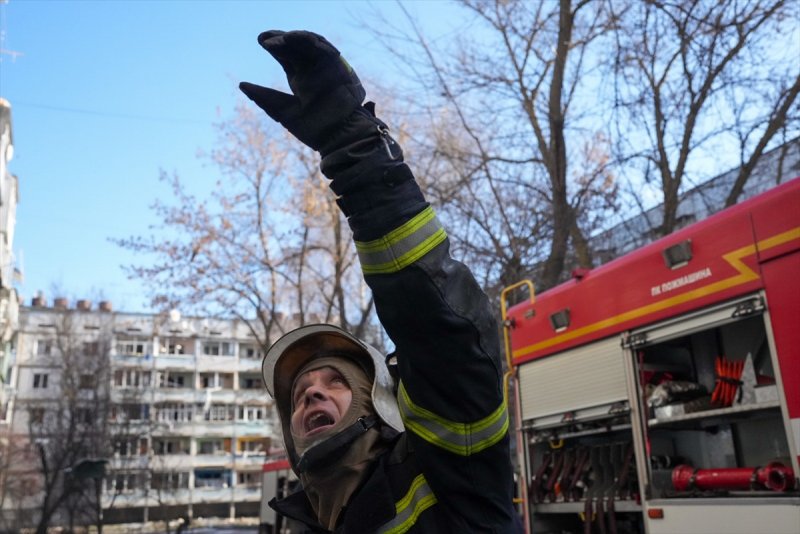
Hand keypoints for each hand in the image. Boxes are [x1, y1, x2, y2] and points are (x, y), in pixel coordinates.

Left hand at [239, 30, 366, 151]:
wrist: (336, 137)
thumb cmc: (312, 129)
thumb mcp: (281, 111)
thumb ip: (263, 97)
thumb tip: (241, 84)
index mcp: (300, 78)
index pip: (285, 55)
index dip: (274, 45)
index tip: (261, 41)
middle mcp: (312, 69)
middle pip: (295, 46)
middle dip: (280, 39)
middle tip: (264, 38)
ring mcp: (325, 67)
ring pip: (309, 44)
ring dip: (293, 37)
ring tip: (276, 40)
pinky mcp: (337, 67)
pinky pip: (324, 48)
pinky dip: (310, 41)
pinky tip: (294, 38)